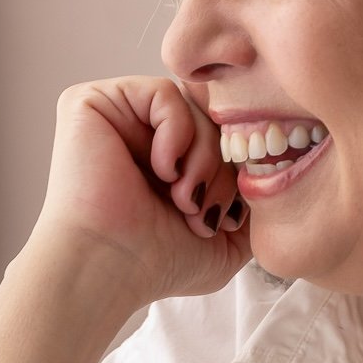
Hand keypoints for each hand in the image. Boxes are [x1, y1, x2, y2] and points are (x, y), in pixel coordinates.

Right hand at [30, 77, 252, 308]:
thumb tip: (269, 161)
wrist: (109, 269)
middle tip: (202, 210)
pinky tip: (162, 172)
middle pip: (210, 117)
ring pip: (192, 105)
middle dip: (221, 166)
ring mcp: (116, 115)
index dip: (234, 165)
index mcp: (164, 158)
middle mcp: (138, 132)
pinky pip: (164, 92)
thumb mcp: (226, 240)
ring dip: (202, 155)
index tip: (227, 212)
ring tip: (184, 199)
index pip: (219, 133)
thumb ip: (250, 202)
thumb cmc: (157, 263)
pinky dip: (176, 134)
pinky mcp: (92, 102)